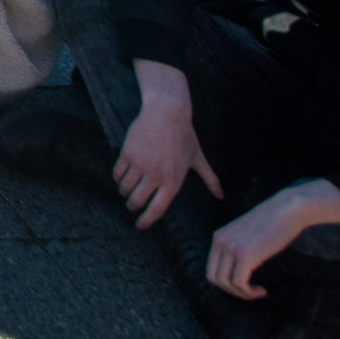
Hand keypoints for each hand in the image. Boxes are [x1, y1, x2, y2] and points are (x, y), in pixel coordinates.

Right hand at [114, 62, 220, 228]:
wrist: (167, 112)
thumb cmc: (184, 136)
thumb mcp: (198, 158)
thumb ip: (210, 179)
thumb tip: (221, 196)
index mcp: (173, 181)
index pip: (157, 209)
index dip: (146, 221)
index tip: (140, 226)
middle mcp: (156, 175)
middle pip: (137, 201)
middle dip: (132, 206)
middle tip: (132, 205)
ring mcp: (141, 164)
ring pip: (125, 188)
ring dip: (124, 192)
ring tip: (127, 190)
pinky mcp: (128, 153)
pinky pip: (117, 173)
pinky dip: (118, 178)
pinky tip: (122, 176)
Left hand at [209, 181, 339, 300]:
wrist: (288, 209)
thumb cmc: (273, 222)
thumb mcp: (247, 234)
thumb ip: (237, 247)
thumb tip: (238, 269)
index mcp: (218, 237)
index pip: (211, 269)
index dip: (226, 282)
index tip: (244, 285)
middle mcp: (220, 242)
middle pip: (213, 278)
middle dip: (231, 291)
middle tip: (250, 292)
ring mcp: (231, 248)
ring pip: (225, 283)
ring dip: (241, 293)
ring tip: (257, 292)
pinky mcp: (245, 254)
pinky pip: (239, 283)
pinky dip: (249, 292)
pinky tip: (262, 290)